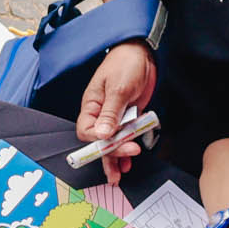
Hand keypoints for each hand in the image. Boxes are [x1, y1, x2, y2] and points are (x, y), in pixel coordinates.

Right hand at [75, 41, 158, 179]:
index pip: (86, 131)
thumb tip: (103, 134)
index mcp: (91, 106)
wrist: (142, 53)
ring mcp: (114, 117)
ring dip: (116, 158)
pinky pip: (124, 137)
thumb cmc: (125, 64)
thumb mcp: (118, 88)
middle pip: (99, 141)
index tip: (114, 141)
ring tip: (120, 174)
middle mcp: (100, 114)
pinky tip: (129, 161)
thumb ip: (111, 113)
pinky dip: (126, 149)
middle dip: (111, 152)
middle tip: (129, 154)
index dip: (98, 140)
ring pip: (111, 143)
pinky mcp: (127, 118)